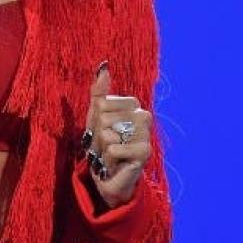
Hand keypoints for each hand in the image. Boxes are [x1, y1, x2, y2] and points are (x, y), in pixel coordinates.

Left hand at [83, 61, 152, 208]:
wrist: (108, 176)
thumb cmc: (103, 145)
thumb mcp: (96, 116)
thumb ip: (99, 93)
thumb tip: (103, 66)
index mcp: (133, 106)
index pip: (104, 103)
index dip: (97, 119)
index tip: (103, 130)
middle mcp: (144, 117)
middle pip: (104, 118)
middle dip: (98, 135)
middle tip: (105, 146)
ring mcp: (146, 135)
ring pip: (108, 134)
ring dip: (102, 148)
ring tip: (110, 154)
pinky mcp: (145, 153)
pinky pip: (114, 149)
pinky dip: (108, 159)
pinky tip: (115, 163)